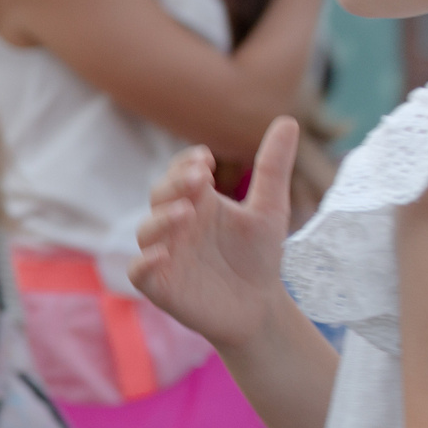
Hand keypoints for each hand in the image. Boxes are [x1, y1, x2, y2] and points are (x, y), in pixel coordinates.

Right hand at [131, 119, 298, 352]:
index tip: (206, 159)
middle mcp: (175, 224)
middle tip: (197, 178)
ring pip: (147, 231)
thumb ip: (273, 166)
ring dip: (161, 220)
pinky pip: (139, 270)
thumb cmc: (258, 257)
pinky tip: (163, 255)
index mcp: (197, 201)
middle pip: (159, 196)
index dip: (186, 163)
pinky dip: (145, 262)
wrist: (258, 307)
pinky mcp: (159, 284)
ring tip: (186, 213)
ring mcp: (164, 253)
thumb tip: (288, 119)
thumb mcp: (270, 209)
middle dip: (173, 185)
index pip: (180, 173)